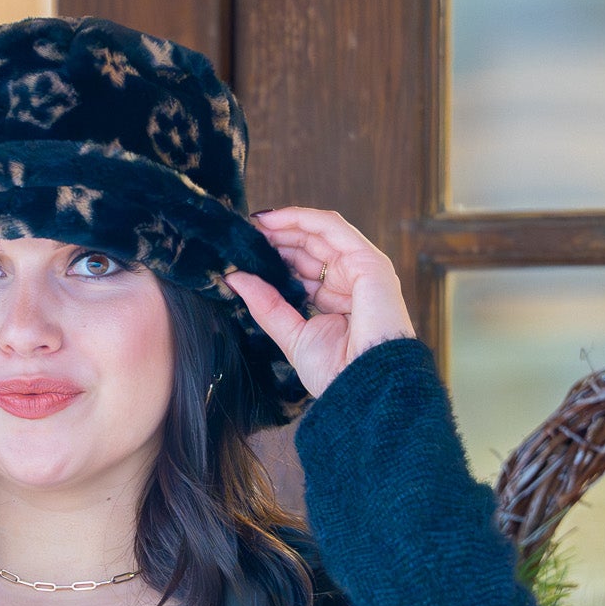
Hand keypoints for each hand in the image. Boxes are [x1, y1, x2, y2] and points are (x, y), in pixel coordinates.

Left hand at [223, 207, 415, 398]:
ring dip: (285, 224)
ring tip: (253, 225)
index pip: (302, 269)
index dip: (274, 257)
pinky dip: (303, 218)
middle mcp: (348, 282)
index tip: (243, 252)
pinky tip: (273, 219)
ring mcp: (361, 269)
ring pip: (319, 233)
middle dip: (276, 238)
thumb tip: (235, 279)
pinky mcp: (369, 261)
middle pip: (309, 248)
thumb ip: (266, 305)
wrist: (366, 387)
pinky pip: (333, 229)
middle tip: (243, 235)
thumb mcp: (291, 334)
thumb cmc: (337, 372)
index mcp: (334, 301)